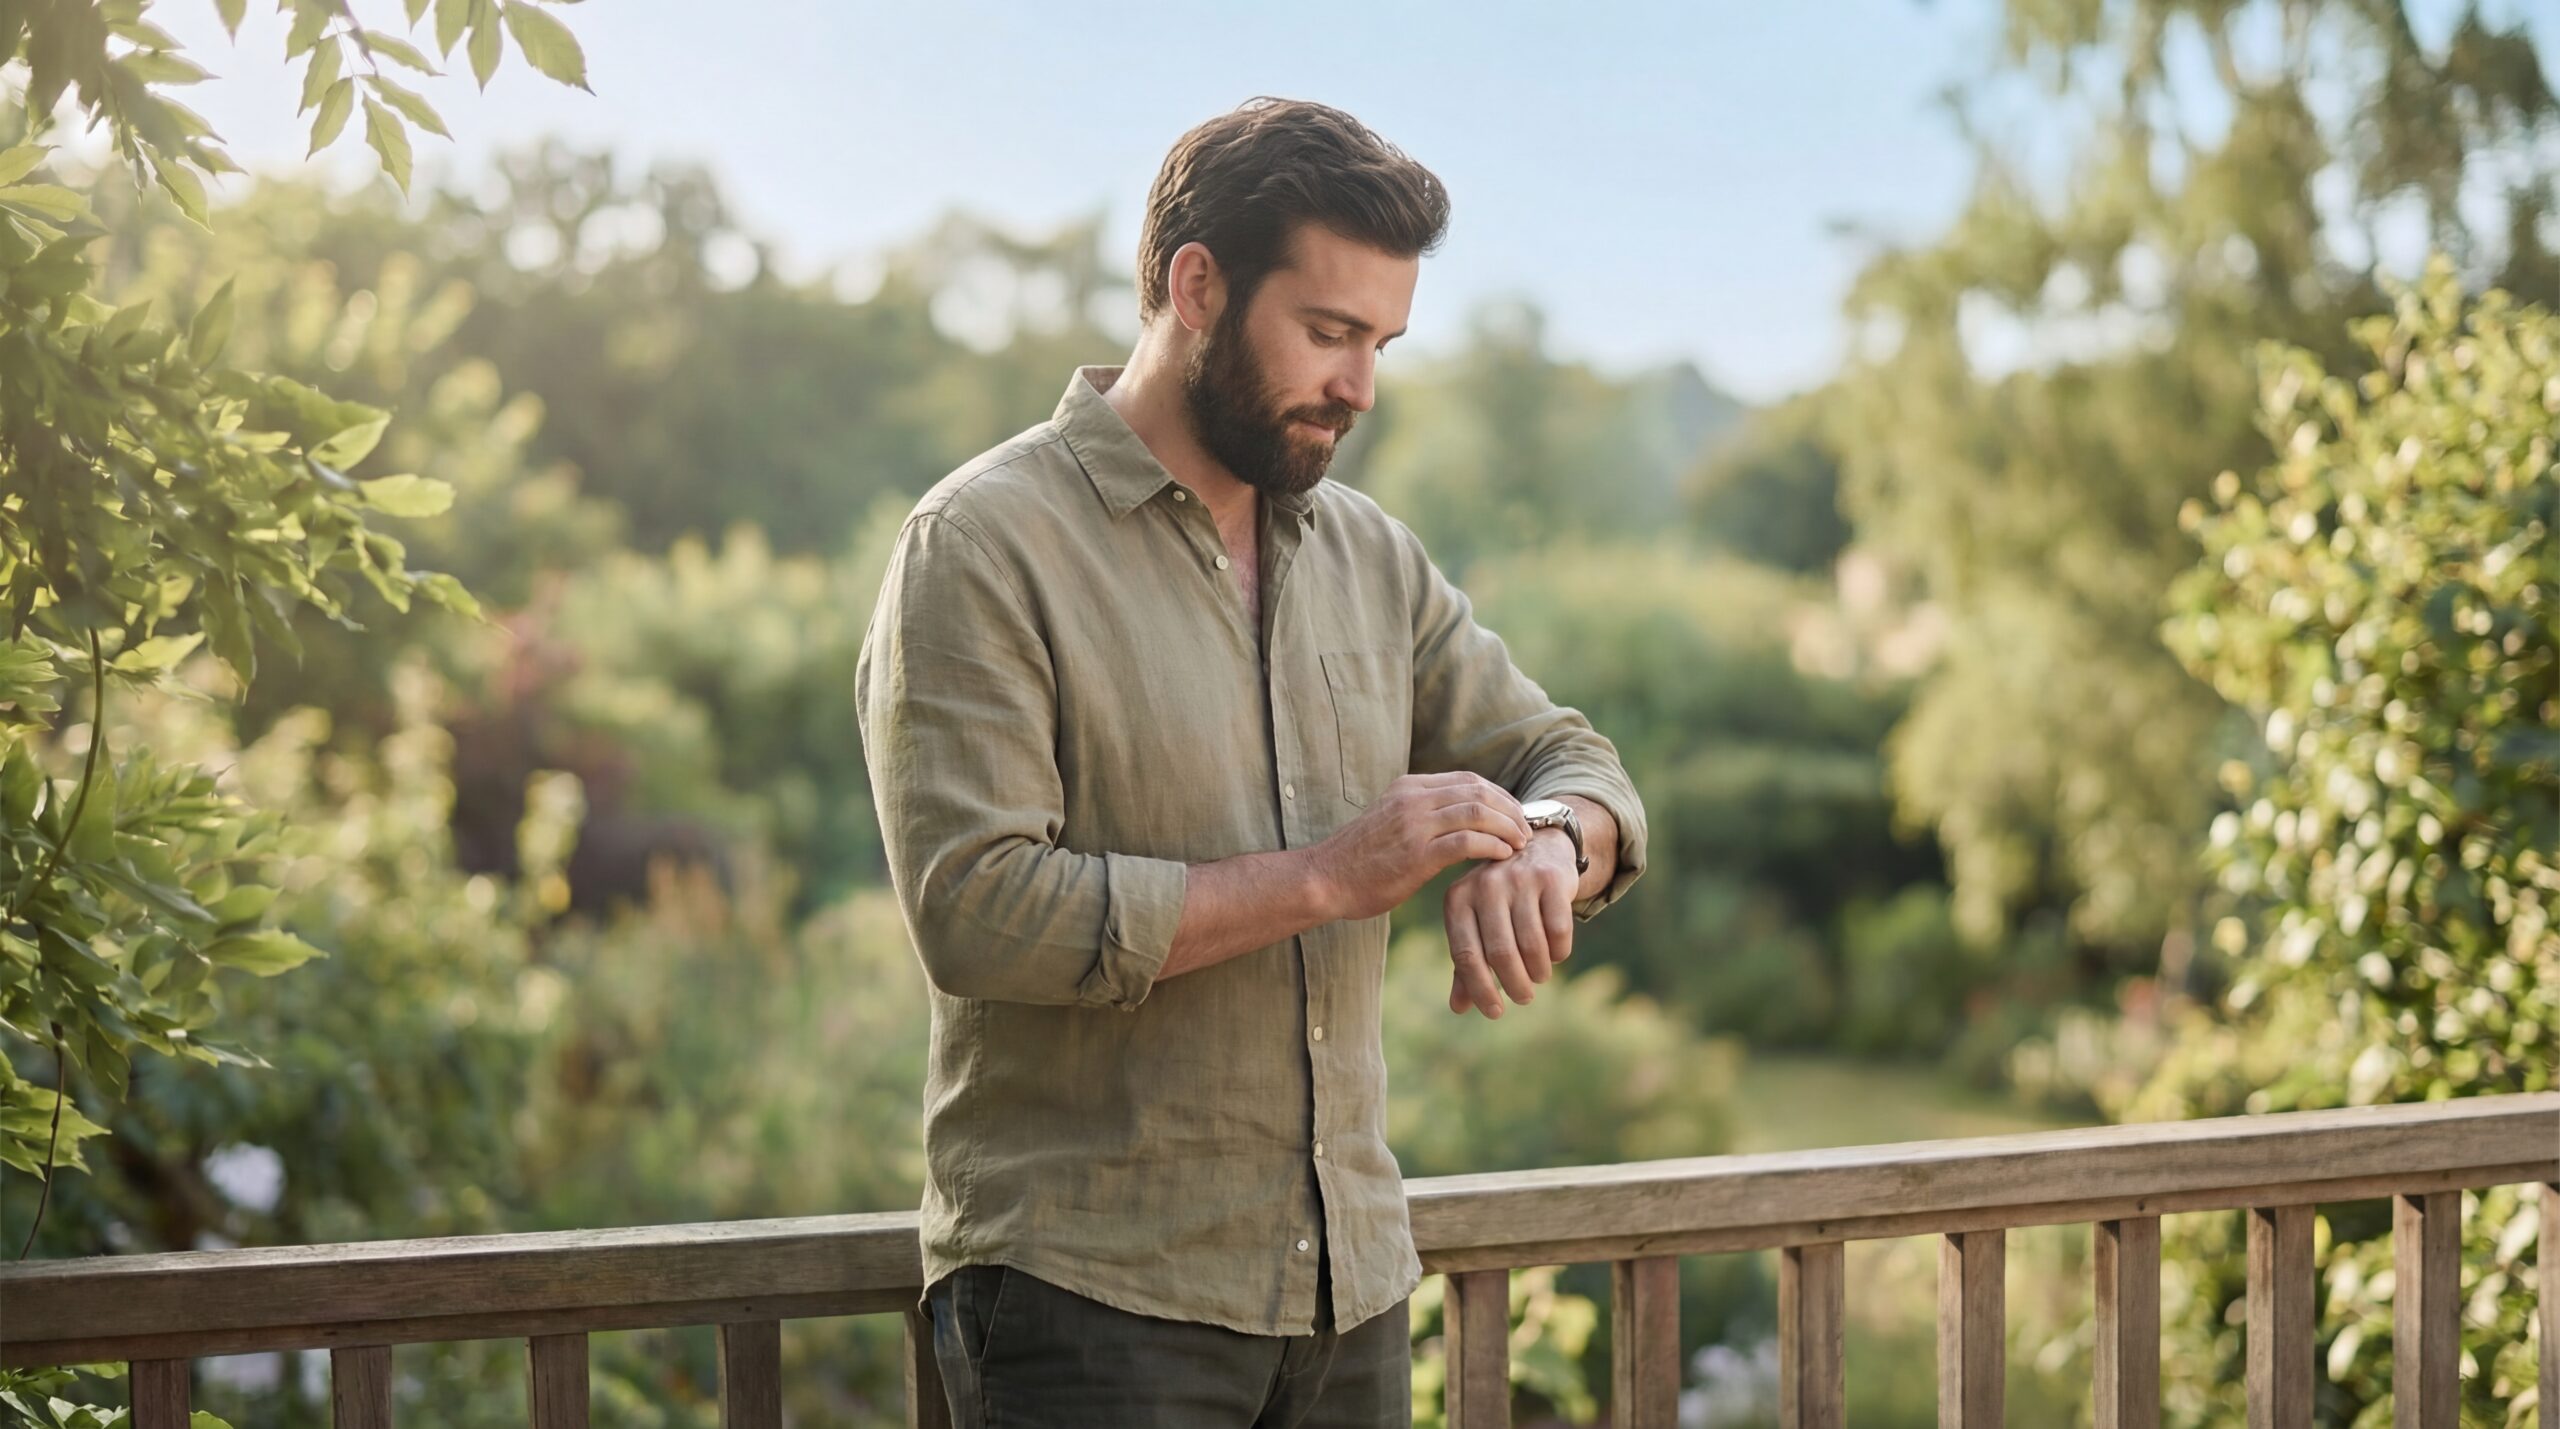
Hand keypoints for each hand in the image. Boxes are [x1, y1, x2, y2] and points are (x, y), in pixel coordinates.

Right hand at [1308, 773, 1531, 921]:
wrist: (1325, 879)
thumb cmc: (1359, 859)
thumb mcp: (1391, 821)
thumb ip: (1422, 814)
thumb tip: (1460, 820)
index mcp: (1409, 787)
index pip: (1468, 779)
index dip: (1500, 796)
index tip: (1515, 816)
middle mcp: (1413, 798)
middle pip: (1478, 791)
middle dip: (1510, 810)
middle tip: (1526, 831)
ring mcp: (1414, 824)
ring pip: (1477, 812)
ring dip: (1507, 828)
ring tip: (1520, 845)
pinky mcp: (1416, 854)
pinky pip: (1466, 841)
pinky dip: (1491, 846)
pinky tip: (1502, 857)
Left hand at [1442, 828, 1578, 1017]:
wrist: (1536, 849)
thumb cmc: (1499, 898)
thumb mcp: (1476, 923)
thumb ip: (1467, 964)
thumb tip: (1458, 1008)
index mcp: (1457, 899)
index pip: (1466, 956)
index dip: (1480, 989)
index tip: (1495, 1012)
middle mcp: (1485, 886)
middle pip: (1501, 954)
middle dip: (1516, 985)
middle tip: (1524, 996)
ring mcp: (1519, 879)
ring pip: (1532, 945)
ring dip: (1539, 971)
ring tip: (1540, 976)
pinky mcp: (1551, 878)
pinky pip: (1559, 930)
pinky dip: (1559, 952)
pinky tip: (1556, 954)